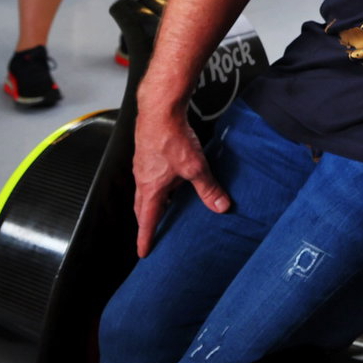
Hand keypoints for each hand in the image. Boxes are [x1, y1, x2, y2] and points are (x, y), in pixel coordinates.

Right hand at [132, 105, 229, 257]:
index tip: (144, 252)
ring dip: (152, 201)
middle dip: (147, 221)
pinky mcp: (148, 153)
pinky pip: (149, 175)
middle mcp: (142, 179)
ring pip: (145, 190)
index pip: (147, 220)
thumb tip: (221, 207)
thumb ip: (208, 189)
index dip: (146, 237)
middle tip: (151, 231)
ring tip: (164, 207)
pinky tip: (170, 178)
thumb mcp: (195, 168)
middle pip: (141, 207)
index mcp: (150, 189)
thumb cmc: (171, 138)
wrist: (159, 110)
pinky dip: (157, 184)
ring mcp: (143, 166)